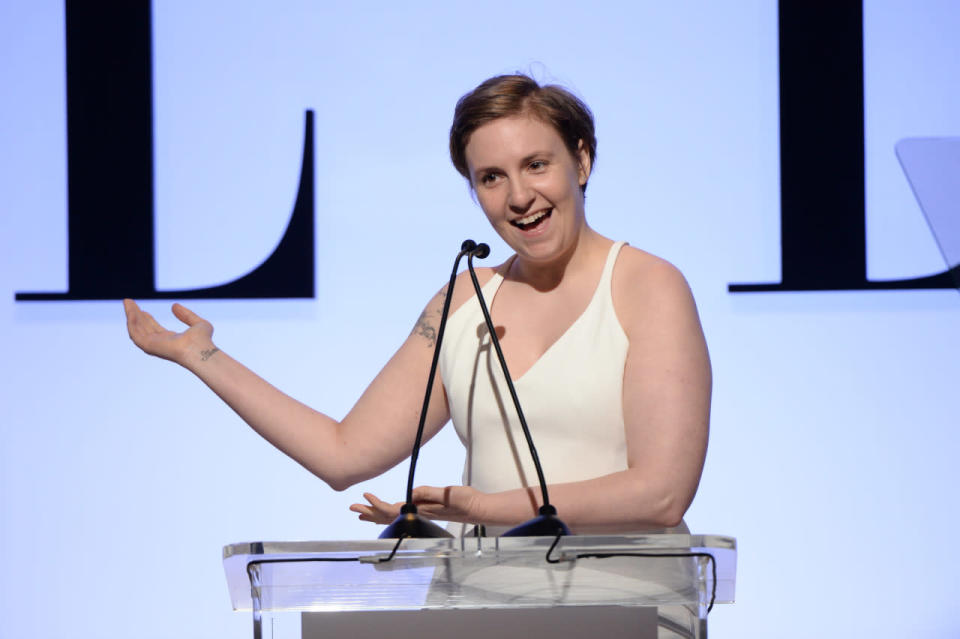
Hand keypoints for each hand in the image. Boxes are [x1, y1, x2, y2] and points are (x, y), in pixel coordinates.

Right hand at [123, 299, 214, 364]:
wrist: (200, 349)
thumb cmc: (203, 340)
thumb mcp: (198, 323)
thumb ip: (187, 315)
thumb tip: (174, 305)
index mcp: (171, 340)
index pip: (155, 329)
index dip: (148, 319)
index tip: (142, 310)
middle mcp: (160, 344)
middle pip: (143, 328)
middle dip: (135, 315)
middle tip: (129, 302)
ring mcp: (153, 346)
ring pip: (137, 329)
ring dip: (131, 315)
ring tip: (127, 302)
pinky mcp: (148, 346)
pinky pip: (135, 333)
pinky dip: (131, 321)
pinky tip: (131, 310)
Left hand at [350, 486, 485, 525]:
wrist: (478, 508)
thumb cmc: (465, 501)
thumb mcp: (447, 494)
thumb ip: (429, 493)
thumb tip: (410, 494)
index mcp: (419, 510)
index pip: (392, 509)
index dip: (376, 504)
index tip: (365, 496)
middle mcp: (417, 514)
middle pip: (387, 516)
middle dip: (369, 512)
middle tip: (351, 508)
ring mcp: (420, 514)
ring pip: (392, 517)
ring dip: (375, 515)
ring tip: (361, 514)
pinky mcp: (425, 511)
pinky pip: (401, 514)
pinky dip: (389, 514)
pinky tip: (386, 513)